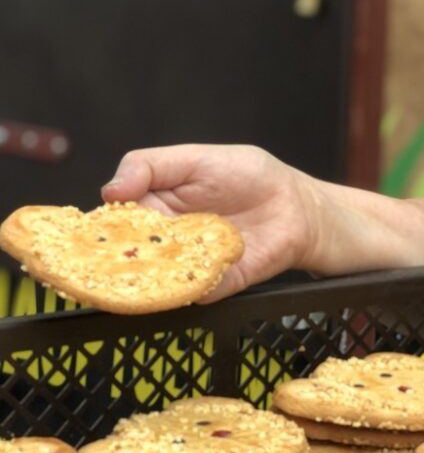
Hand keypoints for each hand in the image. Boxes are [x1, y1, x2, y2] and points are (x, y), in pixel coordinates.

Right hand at [101, 144, 316, 300]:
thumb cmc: (247, 176)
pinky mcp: (211, 285)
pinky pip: (190, 293)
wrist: (295, 206)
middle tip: (126, 245)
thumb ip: (152, 167)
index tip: (99, 226)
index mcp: (152, 208)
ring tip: (159, 258)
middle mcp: (162, 242)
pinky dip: (190, 286)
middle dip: (120, 256)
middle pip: (126, 257)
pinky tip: (196, 272)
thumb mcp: (197, 158)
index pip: (112, 222)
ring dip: (151, 274)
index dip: (102, 226)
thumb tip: (110, 190)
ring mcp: (185, 266)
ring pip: (153, 280)